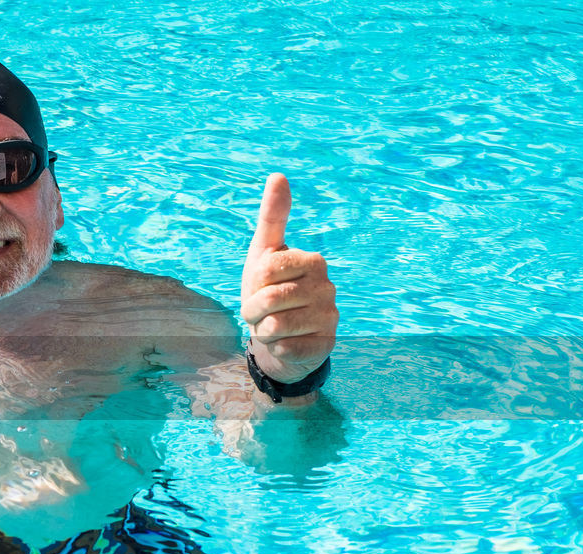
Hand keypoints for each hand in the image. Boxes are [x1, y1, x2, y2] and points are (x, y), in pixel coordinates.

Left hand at [240, 174, 336, 383]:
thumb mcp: (264, 252)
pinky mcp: (326, 346)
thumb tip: (278, 175)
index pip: (266, 270)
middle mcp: (328, 287)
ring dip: (262, 330)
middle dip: (252, 311)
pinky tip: (284, 343)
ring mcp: (330, 318)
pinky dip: (275, 349)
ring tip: (270, 327)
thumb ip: (272, 217)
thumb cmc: (268, 289)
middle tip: (259, 313)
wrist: (278, 335)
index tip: (258, 287)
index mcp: (313, 261)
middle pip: (268, 299)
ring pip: (276, 326)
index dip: (252, 284)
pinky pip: (287, 350)